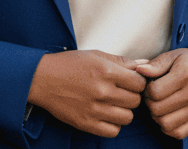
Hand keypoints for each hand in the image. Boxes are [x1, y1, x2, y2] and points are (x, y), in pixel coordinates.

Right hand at [26, 50, 146, 136]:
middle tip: (121, 92)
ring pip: (128, 118)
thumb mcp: (96, 55)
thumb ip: (122, 61)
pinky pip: (113, 131)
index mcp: (106, 71)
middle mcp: (102, 91)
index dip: (137, 82)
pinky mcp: (86, 123)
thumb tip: (145, 64)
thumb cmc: (69, 64)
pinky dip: (113, 124)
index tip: (130, 82)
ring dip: (123, 111)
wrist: (42, 79)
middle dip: (131, 96)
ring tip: (113, 104)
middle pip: (135, 101)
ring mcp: (94, 109)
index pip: (140, 83)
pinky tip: (106, 115)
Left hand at [137, 46, 187, 138]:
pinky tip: (168, 115)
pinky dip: (168, 128)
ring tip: (160, 105)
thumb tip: (139, 71)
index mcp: (186, 74)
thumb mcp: (173, 56)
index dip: (146, 90)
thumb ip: (155, 64)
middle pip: (158, 109)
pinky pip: (179, 133)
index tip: (149, 85)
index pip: (154, 92)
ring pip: (166, 124)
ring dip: (157, 117)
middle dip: (149, 103)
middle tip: (152, 96)